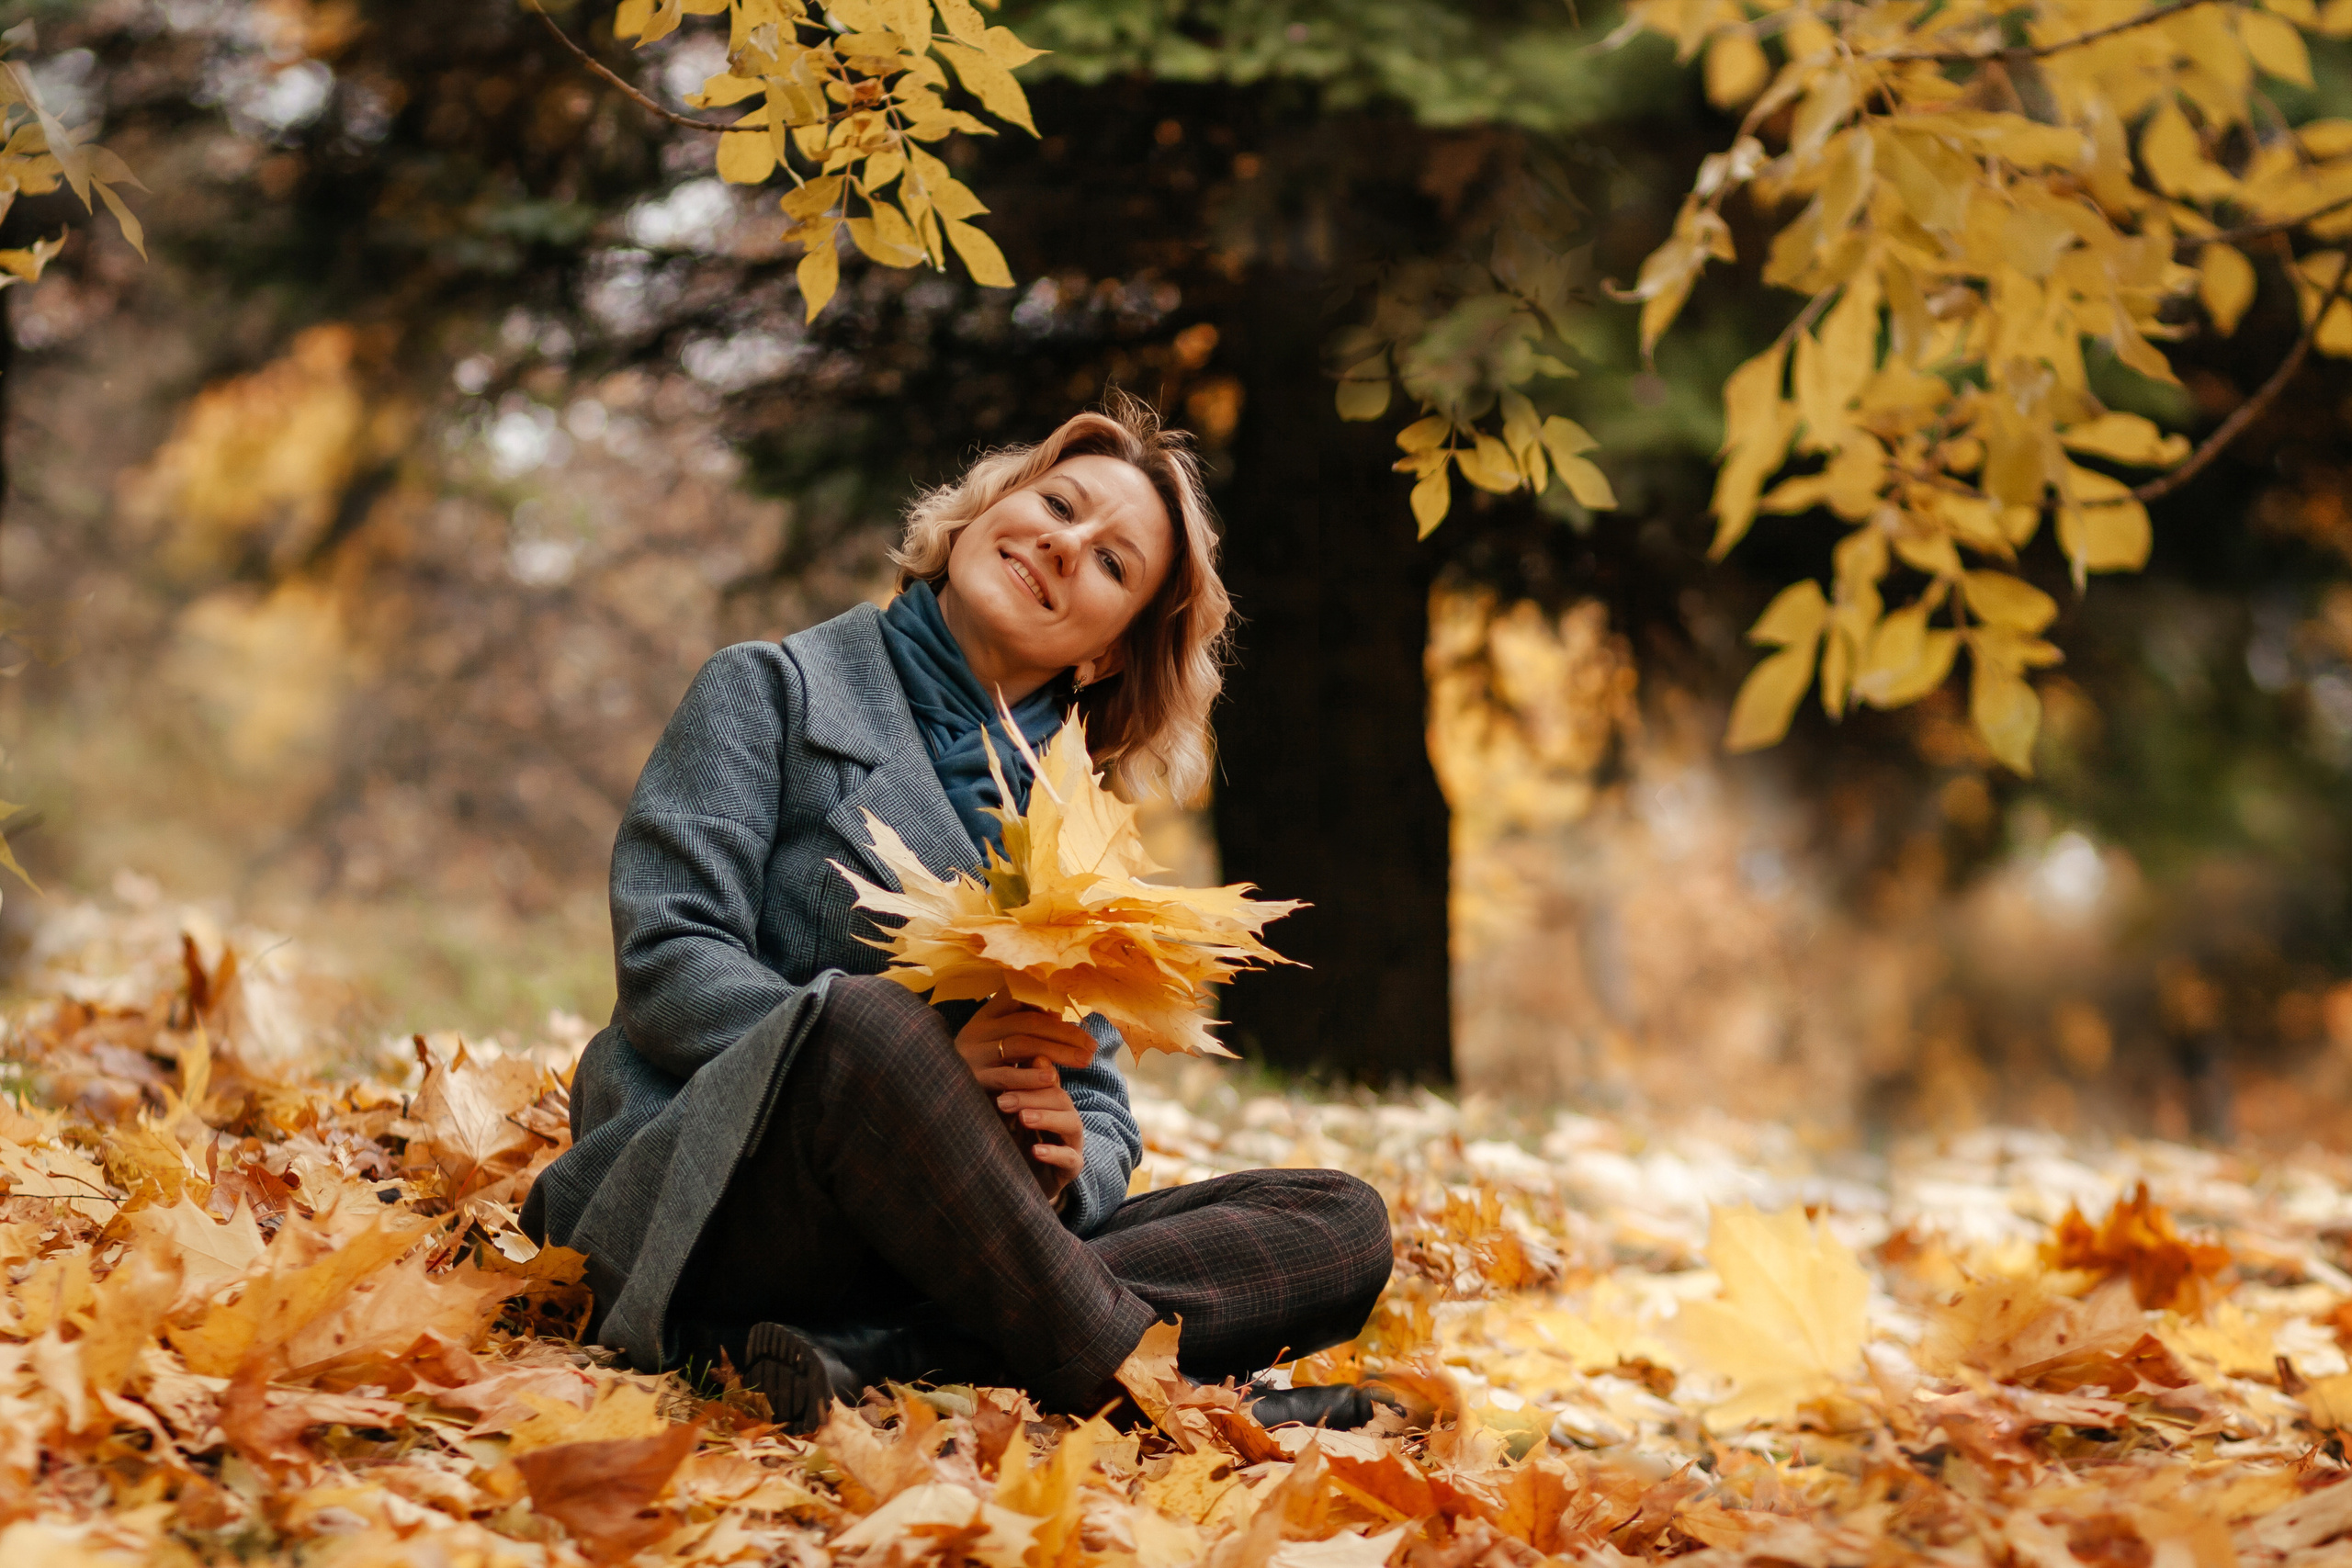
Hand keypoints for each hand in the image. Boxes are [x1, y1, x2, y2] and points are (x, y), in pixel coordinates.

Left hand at [955, 993, 1092, 1205]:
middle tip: (1003, 1101)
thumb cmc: (1015, 1141)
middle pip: (1059, 1097)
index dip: (1032, 1072)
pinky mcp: (1073, 1167)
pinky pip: (1070, 1159)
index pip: (1048, 1077)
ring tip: (1022, 1118)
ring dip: (1045, 1118)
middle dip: (1032, 1096)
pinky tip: (1035, 1151)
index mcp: (1052, 1099)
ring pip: (1071, 1123)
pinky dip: (1054, 1153)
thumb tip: (996, 1055)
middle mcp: (1066, 1115)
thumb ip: (1008, 1088)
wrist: (1026, 1182)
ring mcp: (1073, 1141)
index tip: (1008, 1068)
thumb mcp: (1009, 1113)